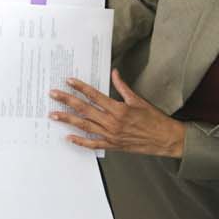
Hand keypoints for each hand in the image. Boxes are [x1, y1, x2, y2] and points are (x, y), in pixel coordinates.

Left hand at [49, 70, 187, 157]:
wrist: (164, 139)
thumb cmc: (154, 120)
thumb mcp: (139, 100)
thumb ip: (123, 87)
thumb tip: (114, 73)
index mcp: (118, 109)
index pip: (94, 95)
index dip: (80, 87)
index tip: (68, 81)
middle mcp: (112, 122)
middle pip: (84, 109)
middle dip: (67, 101)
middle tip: (53, 95)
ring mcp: (110, 135)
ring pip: (84, 126)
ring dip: (68, 119)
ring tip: (54, 114)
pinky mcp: (112, 145)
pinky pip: (92, 144)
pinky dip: (80, 141)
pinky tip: (68, 137)